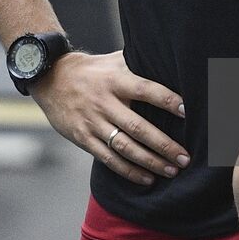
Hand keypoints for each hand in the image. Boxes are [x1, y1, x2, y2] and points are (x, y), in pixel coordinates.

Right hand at [30, 50, 188, 186]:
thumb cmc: (91, 70)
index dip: (167, 100)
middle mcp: (105, 102)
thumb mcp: (113, 60)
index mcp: (116, 80)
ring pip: (125, 147)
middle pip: (138, 127)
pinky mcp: (83, 138)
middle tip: (185, 158)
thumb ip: (139, 63)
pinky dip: (128, 171)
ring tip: (171, 171)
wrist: (51, 78)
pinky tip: (147, 178)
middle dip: (164, 145)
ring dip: (150, 162)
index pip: (146, 90)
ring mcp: (93, 122)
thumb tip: (170, 62)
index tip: (187, 111)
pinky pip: (108, 159)